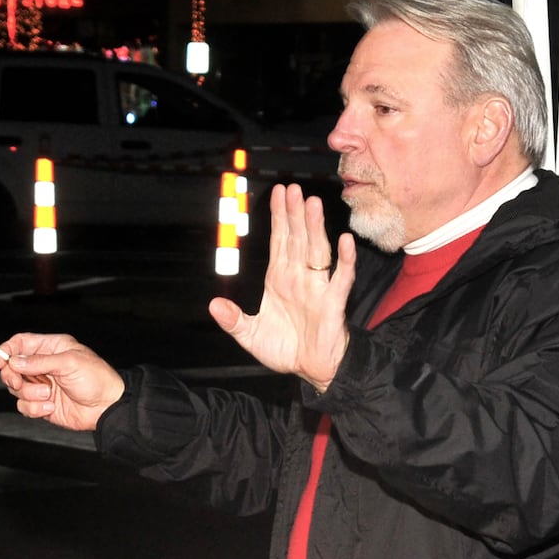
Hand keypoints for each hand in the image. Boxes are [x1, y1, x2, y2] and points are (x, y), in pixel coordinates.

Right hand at [0, 334, 124, 431]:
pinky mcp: (42, 404)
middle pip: (12, 367)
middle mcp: (43, 366)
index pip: (20, 343)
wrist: (107, 407)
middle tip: (20, 382)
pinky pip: (24, 406)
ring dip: (29, 395)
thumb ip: (39, 362)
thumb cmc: (96, 379)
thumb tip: (14, 361)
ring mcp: (41, 385)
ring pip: (16, 389)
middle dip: (13, 377)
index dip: (6, 350)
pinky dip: (35, 409)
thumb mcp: (68, 363)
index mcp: (51, 348)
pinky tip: (51, 407)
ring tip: (48, 395)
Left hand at [209, 183, 356, 391]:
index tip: (278, 193)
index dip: (278, 217)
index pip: (279, 241)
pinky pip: (341, 278)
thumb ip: (233, 320)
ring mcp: (317, 288)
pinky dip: (345, 260)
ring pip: (317, 251)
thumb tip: (213, 305)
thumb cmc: (286, 349)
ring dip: (315, 228)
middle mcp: (299, 277)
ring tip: (313, 204)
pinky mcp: (333, 303)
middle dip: (294, 214)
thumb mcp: (251, 335)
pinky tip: (345, 241)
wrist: (310, 370)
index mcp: (280, 279)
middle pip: (297, 239)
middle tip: (293, 188)